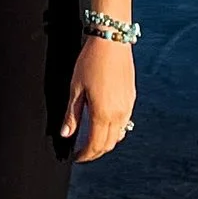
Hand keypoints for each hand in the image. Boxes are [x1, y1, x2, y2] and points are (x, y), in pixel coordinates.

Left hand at [62, 33, 135, 163]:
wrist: (111, 40)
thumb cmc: (91, 62)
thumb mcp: (76, 88)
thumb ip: (72, 114)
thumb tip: (66, 134)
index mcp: (103, 114)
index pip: (95, 145)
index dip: (85, 155)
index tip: (76, 157)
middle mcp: (119, 114)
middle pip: (109, 144)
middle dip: (95, 152)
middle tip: (83, 152)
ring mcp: (128, 106)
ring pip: (119, 135)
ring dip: (106, 142)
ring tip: (92, 139)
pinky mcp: (132, 98)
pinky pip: (125, 122)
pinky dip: (115, 130)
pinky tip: (104, 124)